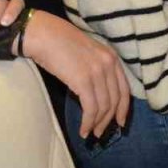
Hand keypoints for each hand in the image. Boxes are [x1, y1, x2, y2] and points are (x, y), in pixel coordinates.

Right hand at [23, 11, 129, 137]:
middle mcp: (109, 64)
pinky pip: (91, 108)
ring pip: (104, 106)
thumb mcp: (86, 54)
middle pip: (115, 100)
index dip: (123, 108)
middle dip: (109, 120)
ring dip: (97, 124)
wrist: (43, 34)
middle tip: (100, 133)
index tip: (119, 122)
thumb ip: (96, 69)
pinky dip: (88, 122)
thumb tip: (97, 94)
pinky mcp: (83, 80)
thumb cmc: (59, 43)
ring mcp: (97, 72)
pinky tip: (82, 130)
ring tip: (89, 133)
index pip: (124, 89)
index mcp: (111, 57)